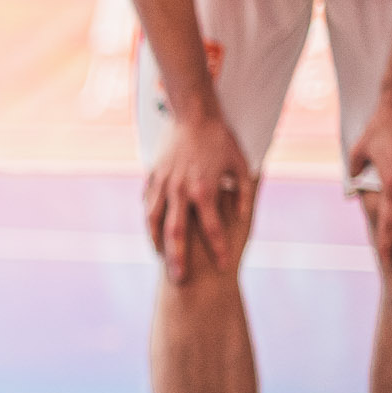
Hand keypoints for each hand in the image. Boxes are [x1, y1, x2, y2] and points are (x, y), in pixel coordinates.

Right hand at [145, 111, 255, 282]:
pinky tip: (153, 231)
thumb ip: (243, 194)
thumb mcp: (241, 165)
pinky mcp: (153, 176)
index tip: (225, 267)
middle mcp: (181, 190)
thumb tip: (243, 216)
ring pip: (155, 221)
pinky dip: (150, 220)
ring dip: (157, 242)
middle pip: (177, 234)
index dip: (219, 249)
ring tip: (160, 259)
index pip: (213, 228)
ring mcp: (164, 184)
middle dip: (178, 259)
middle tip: (180, 280)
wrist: (193, 113)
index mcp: (205, 189)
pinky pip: (148, 203)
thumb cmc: (221, 138)